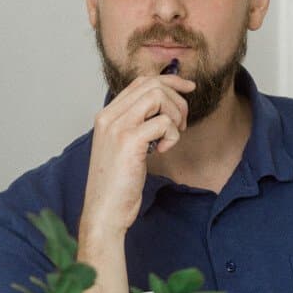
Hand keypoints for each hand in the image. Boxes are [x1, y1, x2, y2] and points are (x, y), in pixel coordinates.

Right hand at [78, 72, 194, 240]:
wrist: (104, 211)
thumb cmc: (116, 184)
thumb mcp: (122, 147)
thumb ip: (136, 125)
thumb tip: (164, 105)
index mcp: (106, 115)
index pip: (140, 82)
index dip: (169, 81)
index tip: (188, 89)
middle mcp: (108, 116)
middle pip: (152, 85)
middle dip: (177, 100)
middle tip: (181, 124)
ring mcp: (117, 127)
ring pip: (158, 97)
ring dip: (175, 115)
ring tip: (172, 137)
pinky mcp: (129, 141)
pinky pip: (164, 123)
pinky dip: (172, 135)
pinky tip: (162, 151)